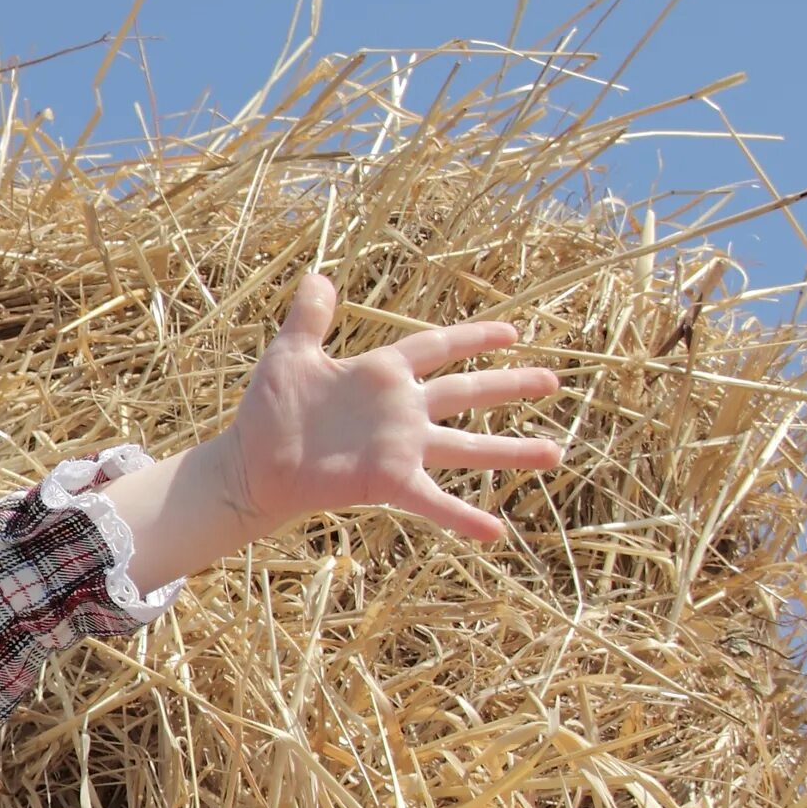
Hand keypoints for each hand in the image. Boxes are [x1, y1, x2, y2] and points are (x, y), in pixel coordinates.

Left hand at [215, 273, 563, 542]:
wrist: (251, 463)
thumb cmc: (269, 411)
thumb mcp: (290, 356)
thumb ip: (309, 318)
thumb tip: (317, 276)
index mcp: (382, 374)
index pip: (436, 347)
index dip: (472, 338)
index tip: (511, 332)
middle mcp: (401, 410)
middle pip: (466, 391)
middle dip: (509, 385)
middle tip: (553, 380)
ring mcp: (400, 447)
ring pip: (466, 447)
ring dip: (510, 451)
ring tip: (555, 454)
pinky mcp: (389, 481)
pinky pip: (433, 500)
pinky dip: (463, 516)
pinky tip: (496, 531)